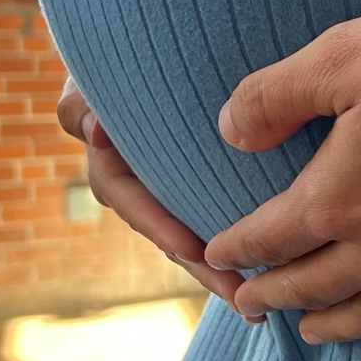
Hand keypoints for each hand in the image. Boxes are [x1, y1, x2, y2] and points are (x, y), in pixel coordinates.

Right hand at [57, 76, 244, 310]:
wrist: (144, 62)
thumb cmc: (111, 68)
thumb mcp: (85, 86)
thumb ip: (81, 106)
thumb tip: (96, 132)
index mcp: (112, 170)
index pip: (132, 203)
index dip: (159, 227)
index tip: (192, 250)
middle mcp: (141, 192)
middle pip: (171, 237)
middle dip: (204, 268)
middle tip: (240, 294)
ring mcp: (172, 196)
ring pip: (197, 239)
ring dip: (225, 270)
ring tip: (260, 298)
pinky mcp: (202, 192)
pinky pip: (219, 222)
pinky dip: (244, 243)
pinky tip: (279, 268)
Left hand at [203, 0, 360, 360]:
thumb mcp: (352, 51)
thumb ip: (275, 94)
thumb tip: (227, 132)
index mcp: (340, 197)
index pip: (270, 235)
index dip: (237, 247)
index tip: (216, 256)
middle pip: (314, 286)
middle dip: (274, 295)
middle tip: (250, 304)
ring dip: (335, 326)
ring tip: (312, 331)